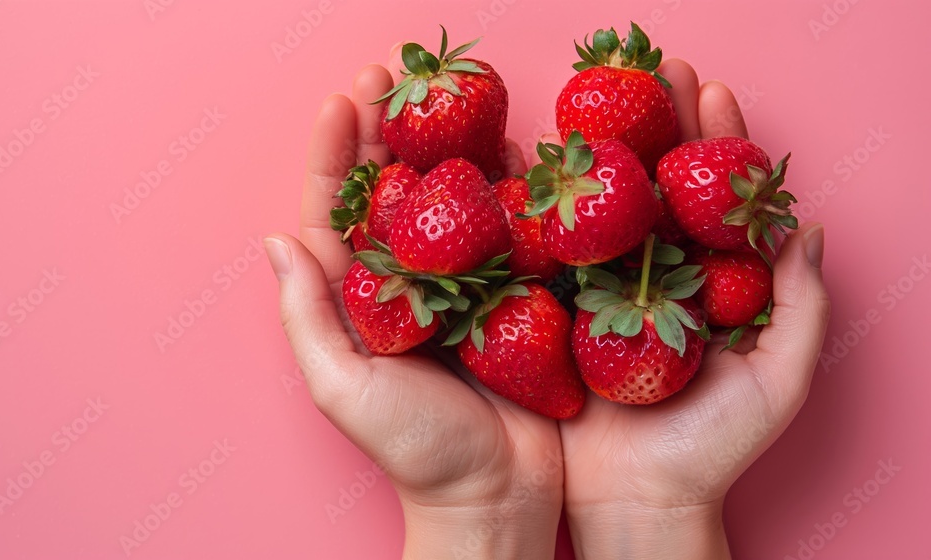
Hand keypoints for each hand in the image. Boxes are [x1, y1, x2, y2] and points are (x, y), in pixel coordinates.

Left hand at [266, 57, 562, 558]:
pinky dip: (508, 188)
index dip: (338, 153)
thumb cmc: (417, 452)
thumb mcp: (345, 388)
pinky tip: (511, 147)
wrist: (498, 496)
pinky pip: (509, 230)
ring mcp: (463, 286)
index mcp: (359, 298)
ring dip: (448, 146)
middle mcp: (407, 283)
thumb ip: (309, 315)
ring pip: (451, 201)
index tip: (345, 100)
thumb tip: (275, 239)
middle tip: (396, 75)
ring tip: (450, 95)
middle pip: (394, 192)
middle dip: (391, 132)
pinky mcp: (514, 295)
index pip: (338, 211)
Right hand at [557, 59, 830, 559]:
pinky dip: (543, 204)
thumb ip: (801, 304)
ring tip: (592, 95)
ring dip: (599, 148)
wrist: (635, 499)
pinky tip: (537, 158)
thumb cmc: (713, 448)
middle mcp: (656, 277)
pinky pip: (548, 249)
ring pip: (603, 205)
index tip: (712, 89)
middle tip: (651, 66)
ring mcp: (602, 290)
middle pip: (658, 185)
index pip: (715, 197)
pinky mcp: (556, 310)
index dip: (718, 141)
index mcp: (711, 283)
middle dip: (658, 123)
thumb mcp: (779, 378)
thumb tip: (808, 225)